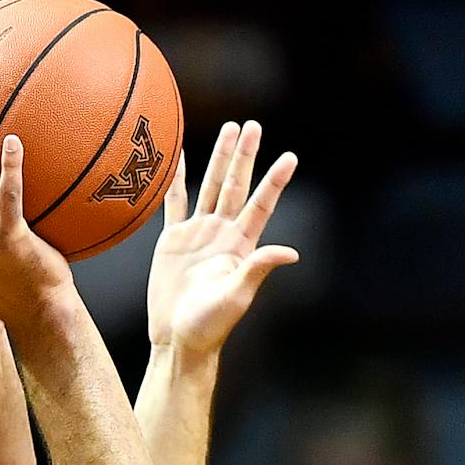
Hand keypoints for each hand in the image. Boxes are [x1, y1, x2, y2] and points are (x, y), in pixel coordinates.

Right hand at [145, 119, 297, 357]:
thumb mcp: (235, 297)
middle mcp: (222, 233)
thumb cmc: (209, 326)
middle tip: (253, 125)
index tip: (289, 157)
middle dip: (245, 156)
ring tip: (230, 129)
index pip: (261, 205)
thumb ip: (257, 270)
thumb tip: (290, 253)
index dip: (274, 182)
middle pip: (236, 186)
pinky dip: (175, 180)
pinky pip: (175, 203)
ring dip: (220, 159)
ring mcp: (198, 234)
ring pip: (210, 187)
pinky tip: (175, 158)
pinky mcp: (174, 240)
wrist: (177, 339)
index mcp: (240, 245)